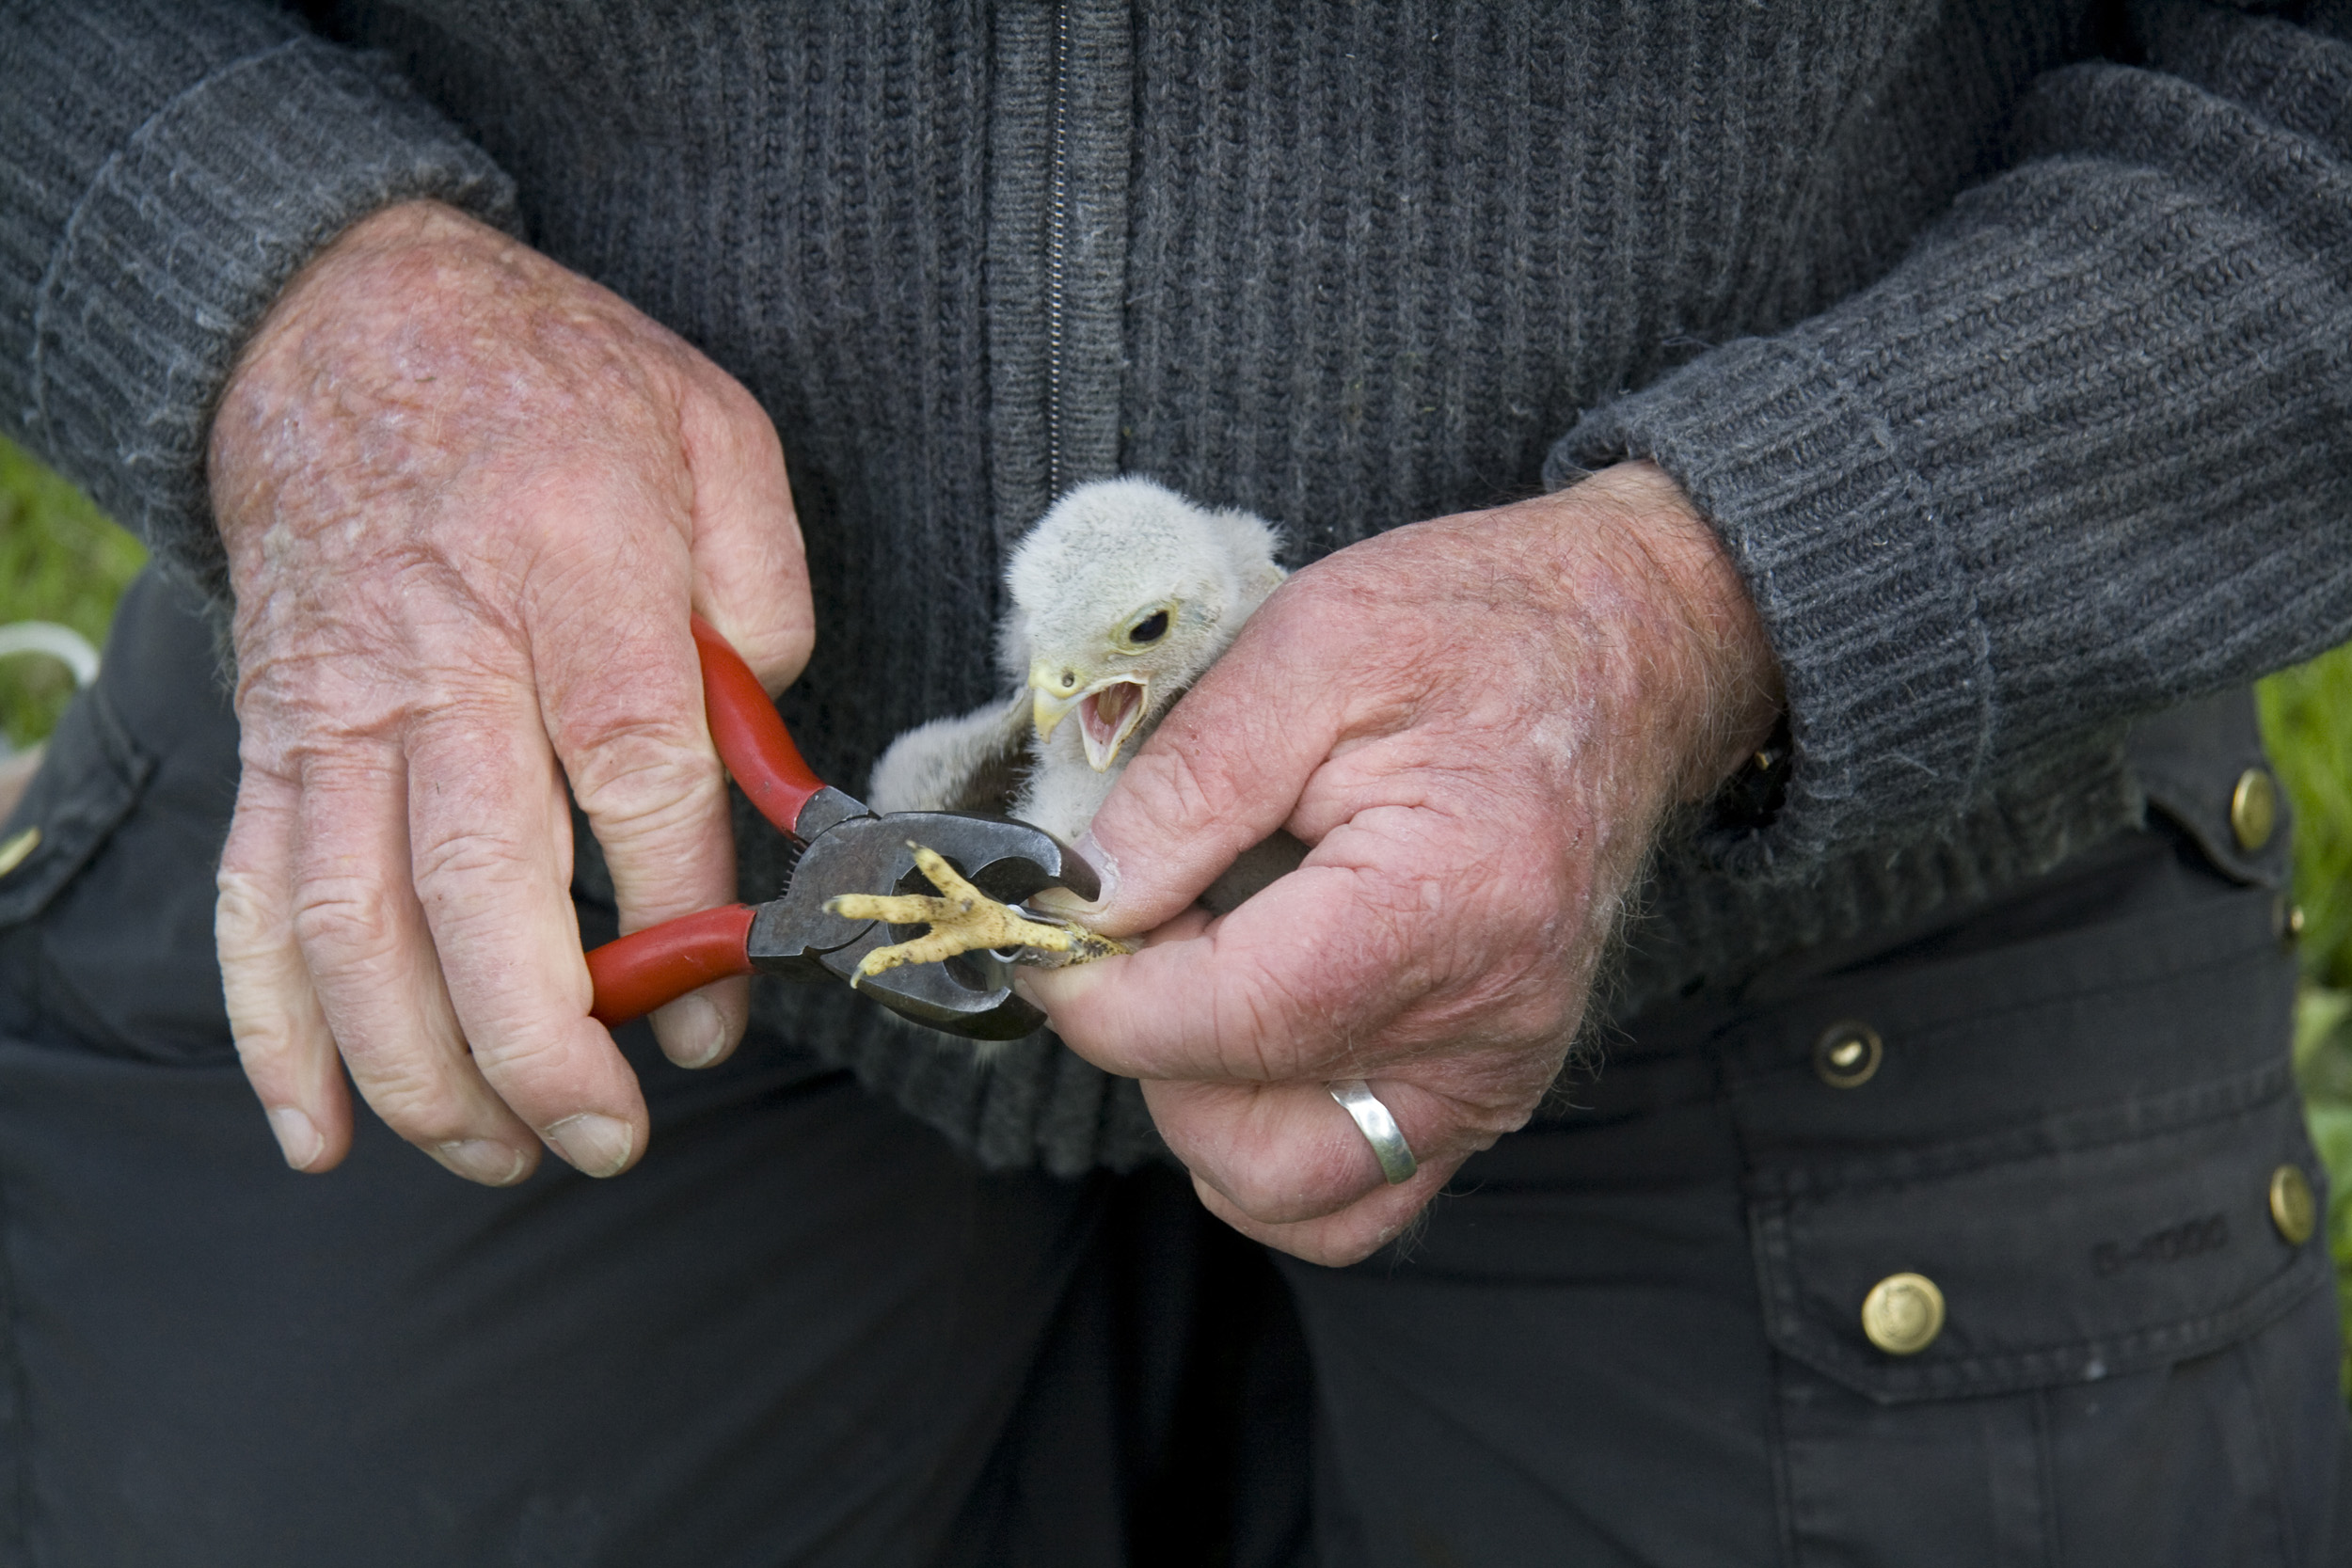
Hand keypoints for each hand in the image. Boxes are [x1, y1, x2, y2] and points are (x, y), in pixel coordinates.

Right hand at [208, 201, 811, 1183]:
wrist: (345, 320)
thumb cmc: (557, 389)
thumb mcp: (716, 435)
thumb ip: (763, 595)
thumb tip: (768, 760)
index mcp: (574, 576)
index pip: (637, 779)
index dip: (687, 915)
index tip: (724, 1004)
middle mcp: (444, 659)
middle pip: (476, 883)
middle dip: (542, 1042)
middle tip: (609, 1137)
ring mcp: (339, 710)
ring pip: (354, 924)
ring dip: (421, 1069)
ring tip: (504, 1156)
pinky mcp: (276, 741)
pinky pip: (256, 902)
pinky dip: (275, 1032)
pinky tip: (324, 1132)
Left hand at [1022, 463, 1777, 1263]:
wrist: (1628, 648)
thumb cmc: (1477, 629)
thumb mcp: (1313, 644)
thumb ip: (1189, 781)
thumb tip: (1085, 896)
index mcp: (1442, 905)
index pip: (1221, 1024)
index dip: (1096, 988)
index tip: (1050, 918)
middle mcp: (1484, 1027)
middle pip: (1244, 1135)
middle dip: (1149, 1044)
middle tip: (1146, 919)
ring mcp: (1495, 1077)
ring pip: (1292, 1192)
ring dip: (1202, 1102)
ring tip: (1203, 969)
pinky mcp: (1491, 1091)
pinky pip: (1358, 1189)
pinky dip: (1273, 1141)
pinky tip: (1251, 1037)